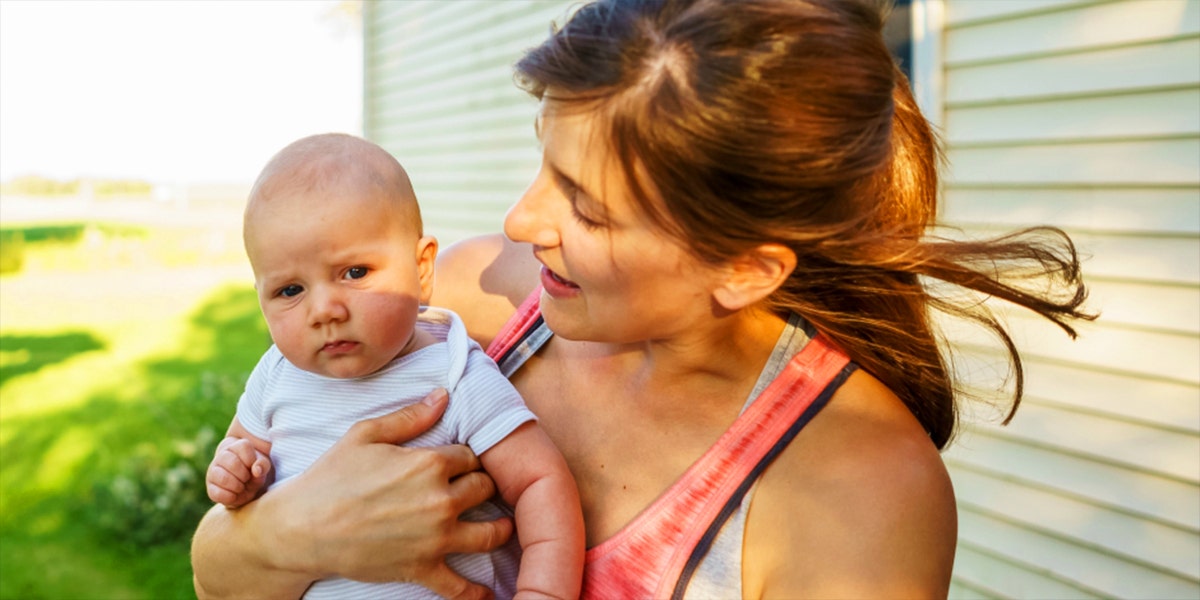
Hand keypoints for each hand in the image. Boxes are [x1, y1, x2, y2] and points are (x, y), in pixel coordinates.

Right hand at [207, 437, 272, 507]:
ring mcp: (213, 470)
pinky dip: (230, 497)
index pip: (244, 447)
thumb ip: (263, 465)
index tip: (254, 467)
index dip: (252, 460)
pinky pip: (217, 493)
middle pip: (233, 463)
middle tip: (248, 479)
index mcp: (237, 446)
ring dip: (238, 487)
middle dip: (245, 475)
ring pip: (224, 478)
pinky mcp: (210, 486)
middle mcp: (222, 455)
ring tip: (242, 487)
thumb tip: (256, 470)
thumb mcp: (263, 467)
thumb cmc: (254, 473)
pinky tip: (235, 495)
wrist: (244, 486)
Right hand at [260, 388, 512, 599]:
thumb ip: (410, 416)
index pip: (470, 456)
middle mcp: (440, 500)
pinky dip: (475, 592)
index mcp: (429, 464)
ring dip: (499, 529)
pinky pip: (460, 586)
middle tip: (474, 491)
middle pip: (485, 489)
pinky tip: (486, 593)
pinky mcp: (422, 568)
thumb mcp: (366, 435)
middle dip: (482, 487)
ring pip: (491, 533)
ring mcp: (435, 538)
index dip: (465, 459)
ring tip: (500, 527)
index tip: (460, 465)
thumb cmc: (330, 478)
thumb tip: (443, 395)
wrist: (301, 530)